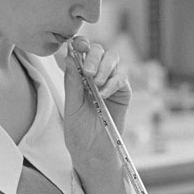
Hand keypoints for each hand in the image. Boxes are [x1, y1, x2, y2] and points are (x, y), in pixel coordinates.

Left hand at [64, 35, 130, 167]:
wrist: (93, 150)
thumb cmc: (78, 130)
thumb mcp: (71, 106)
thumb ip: (72, 82)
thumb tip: (70, 57)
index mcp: (79, 75)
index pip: (81, 51)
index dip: (81, 43)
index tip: (77, 45)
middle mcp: (96, 74)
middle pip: (99, 50)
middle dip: (93, 57)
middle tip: (89, 72)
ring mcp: (111, 81)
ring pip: (113, 59)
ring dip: (105, 68)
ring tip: (97, 85)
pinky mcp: (124, 91)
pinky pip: (122, 77)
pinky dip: (114, 82)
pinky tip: (105, 94)